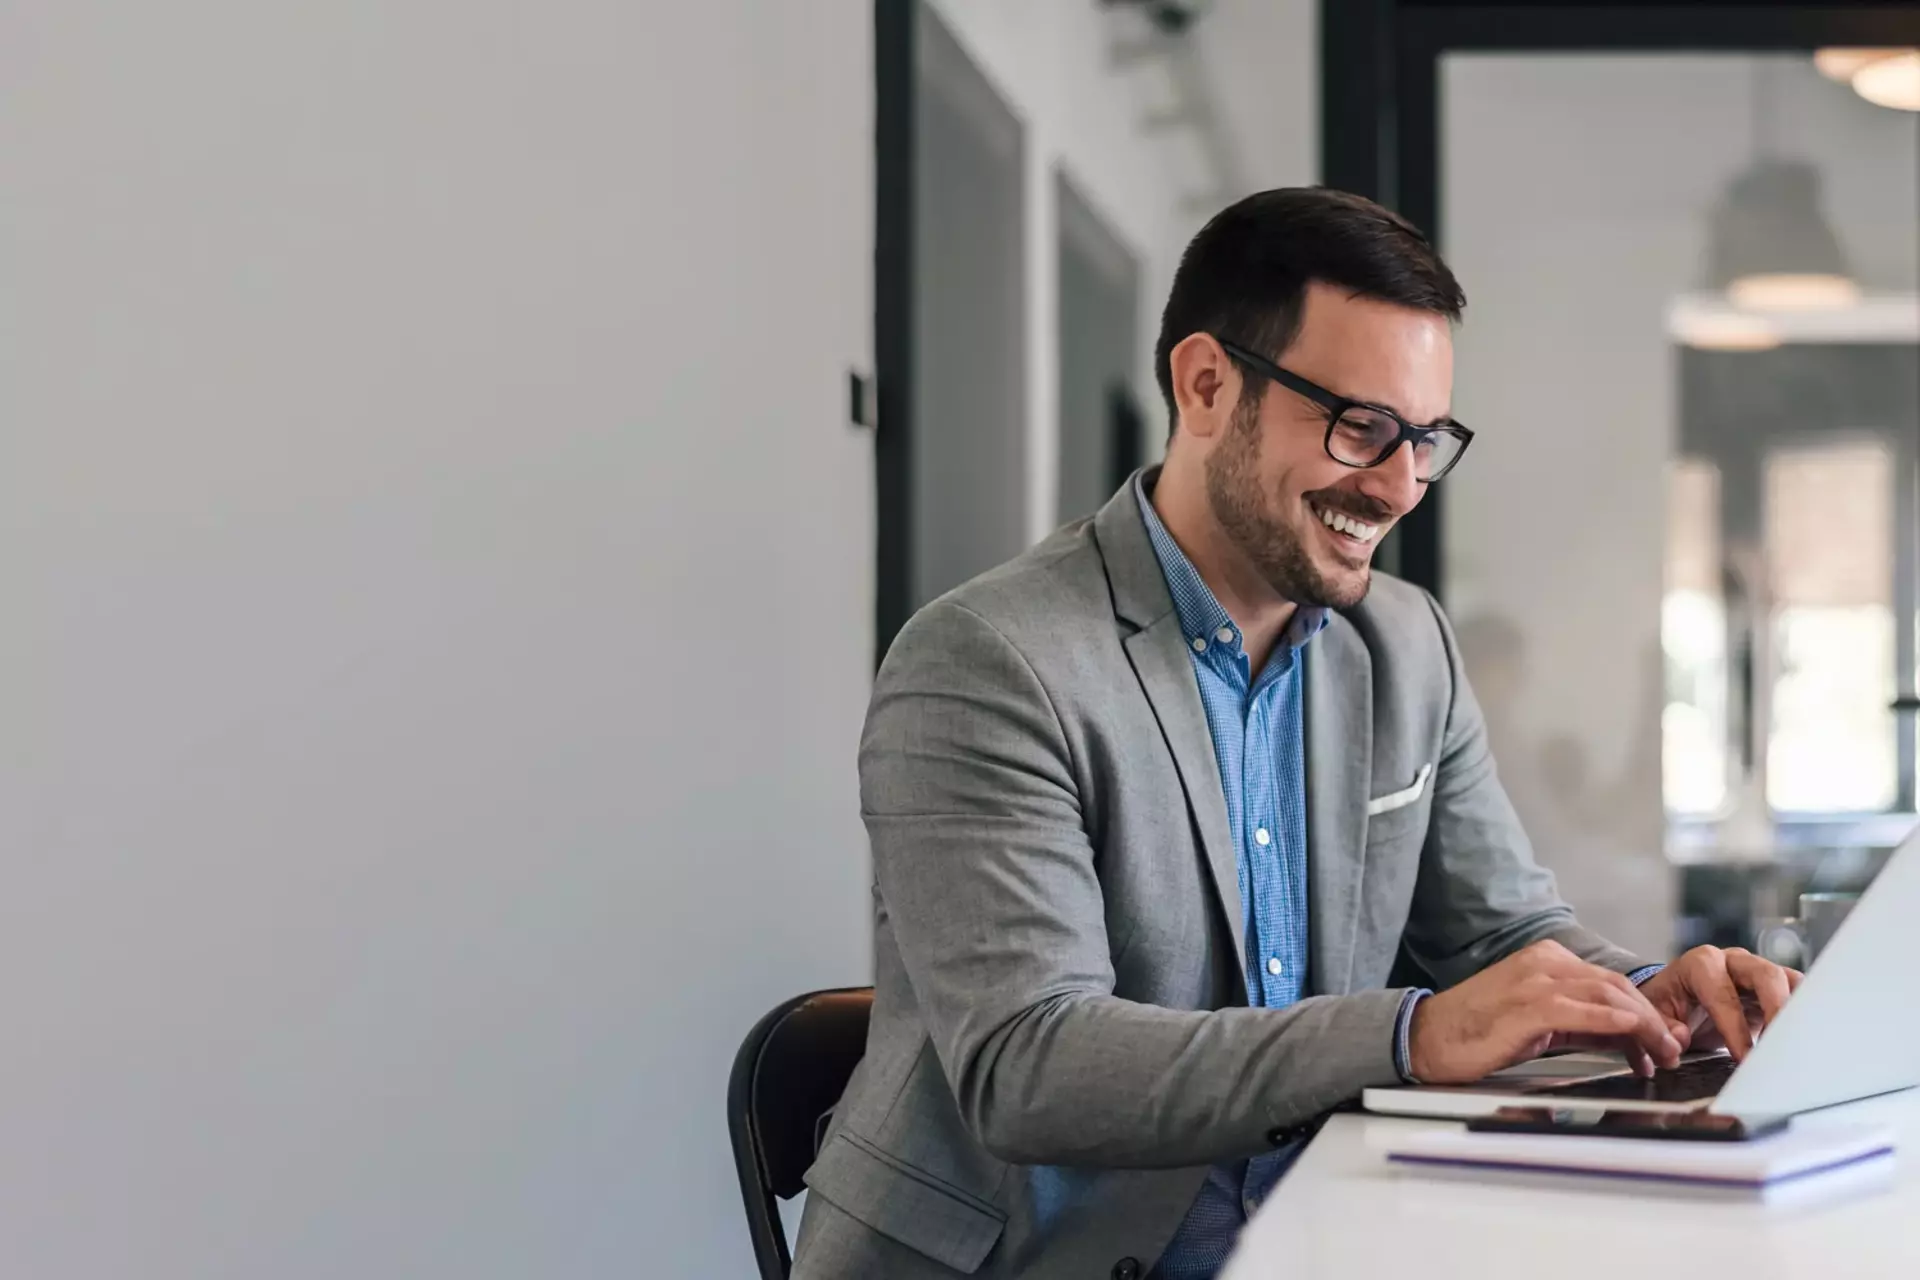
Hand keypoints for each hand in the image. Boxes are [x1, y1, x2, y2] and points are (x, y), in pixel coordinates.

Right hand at [1408, 939, 1685, 1084]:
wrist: (1427, 1038)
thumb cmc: (1476, 1033)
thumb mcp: (1537, 1024)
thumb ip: (1580, 1025)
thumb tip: (1626, 1039)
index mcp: (1545, 961)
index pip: (1610, 983)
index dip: (1644, 1013)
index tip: (1662, 1041)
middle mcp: (1544, 963)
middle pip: (1616, 987)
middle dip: (1653, 1020)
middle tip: (1673, 1051)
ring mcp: (1535, 981)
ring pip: (1608, 997)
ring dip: (1645, 1027)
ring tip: (1662, 1055)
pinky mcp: (1528, 1006)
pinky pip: (1584, 1011)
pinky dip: (1617, 1023)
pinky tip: (1636, 1037)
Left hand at [1636, 945, 1801, 1061]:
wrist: (1677, 997)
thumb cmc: (1668, 1004)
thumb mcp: (1654, 1014)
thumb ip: (1663, 1026)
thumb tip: (1681, 1038)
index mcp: (1700, 965)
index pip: (1723, 995)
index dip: (1735, 1029)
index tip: (1745, 1060)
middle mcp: (1733, 962)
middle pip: (1766, 975)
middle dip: (1777, 1009)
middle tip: (1783, 1045)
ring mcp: (1758, 971)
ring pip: (1791, 981)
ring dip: (1798, 1011)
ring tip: (1797, 1044)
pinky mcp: (1776, 987)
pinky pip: (1799, 994)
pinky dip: (1804, 1015)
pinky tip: (1801, 1040)